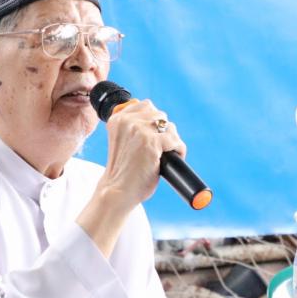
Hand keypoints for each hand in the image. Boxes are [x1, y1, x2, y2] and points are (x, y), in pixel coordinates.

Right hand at [76, 98, 185, 257]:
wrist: (117, 192)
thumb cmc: (122, 171)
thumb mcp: (122, 142)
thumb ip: (134, 128)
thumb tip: (161, 119)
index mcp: (117, 119)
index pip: (145, 106)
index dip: (154, 121)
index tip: (154, 136)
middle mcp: (127, 121)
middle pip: (160, 115)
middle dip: (164, 131)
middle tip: (162, 148)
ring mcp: (140, 131)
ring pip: (169, 126)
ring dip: (172, 140)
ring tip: (166, 154)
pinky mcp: (152, 143)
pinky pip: (175, 141)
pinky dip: (179, 150)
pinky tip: (174, 159)